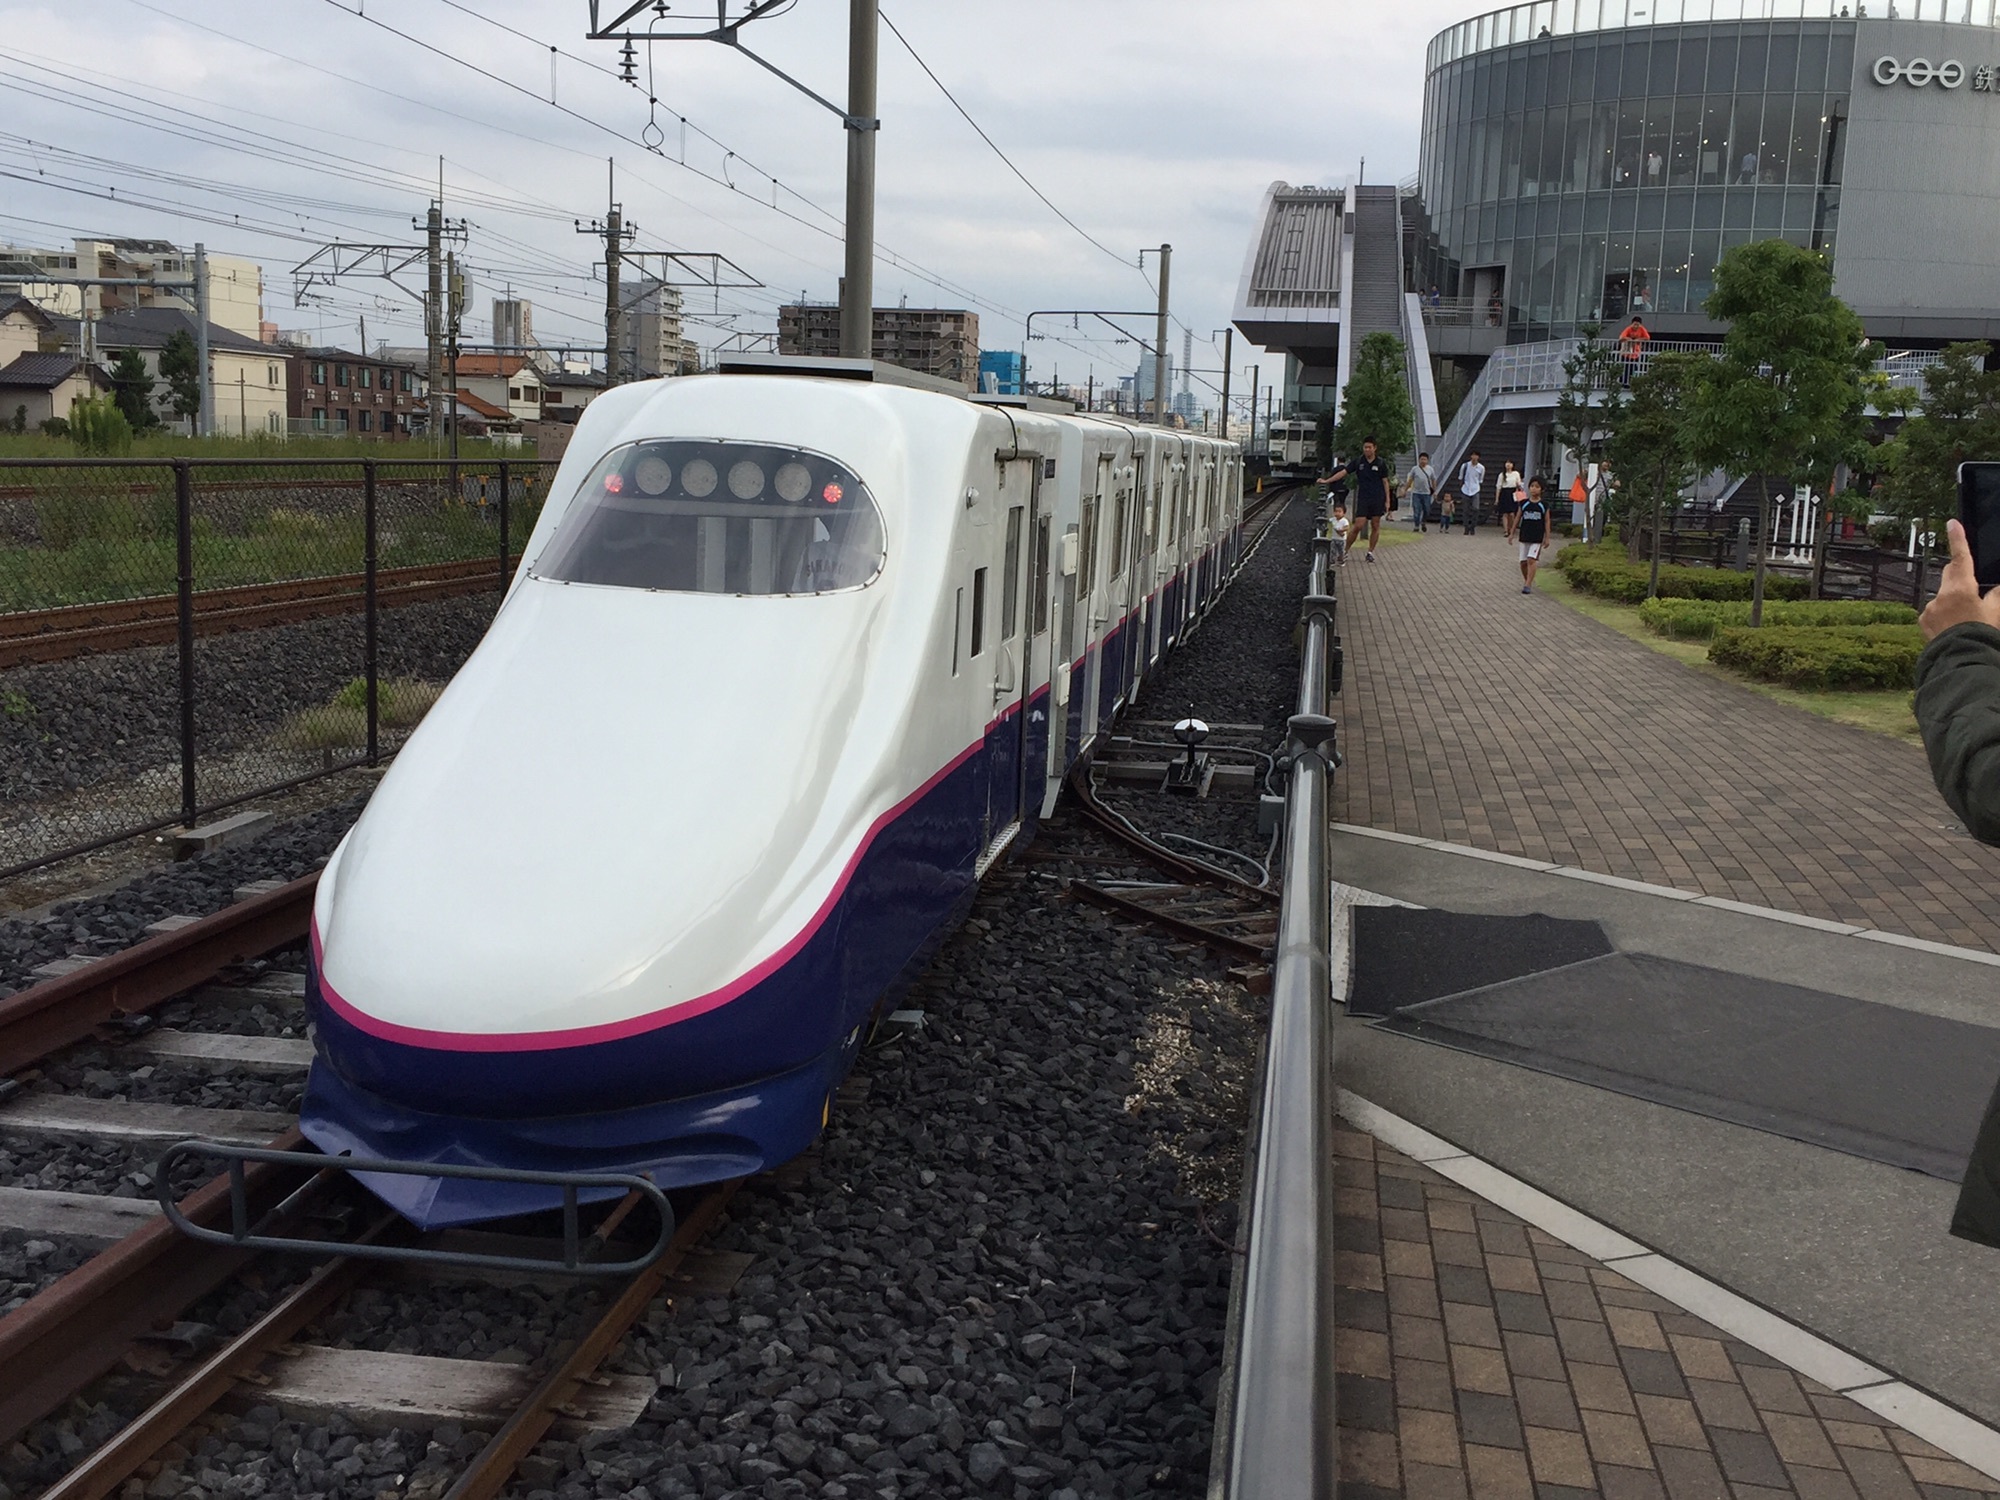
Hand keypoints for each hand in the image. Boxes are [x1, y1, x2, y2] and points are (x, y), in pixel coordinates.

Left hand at [1921, 520, 1999, 639]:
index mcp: (1961, 589)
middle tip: (1972, 588)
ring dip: (1952, 601)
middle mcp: (1941, 595)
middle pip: (1950, 576)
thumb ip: (1996, 595)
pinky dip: (1943, 614)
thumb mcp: (1996, 613)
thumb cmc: (1981, 635)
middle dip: (1959, 576)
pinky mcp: (1923, 620)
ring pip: (1943, 596)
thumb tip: (1995, 588)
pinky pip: (1934, 611)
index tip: (1952, 524)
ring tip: (1965, 619)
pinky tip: (1952, 627)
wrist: (1961, 660)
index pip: (1960, 558)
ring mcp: (1929, 608)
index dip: (1957, 539)